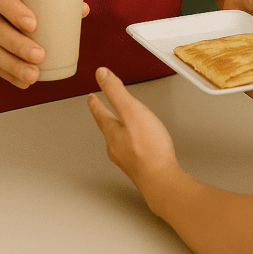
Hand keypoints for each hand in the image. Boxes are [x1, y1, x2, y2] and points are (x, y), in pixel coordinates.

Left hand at [88, 67, 180, 189]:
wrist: (161, 180)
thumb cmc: (148, 148)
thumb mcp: (131, 111)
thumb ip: (116, 92)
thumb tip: (101, 74)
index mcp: (112, 131)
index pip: (100, 113)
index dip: (96, 102)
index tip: (91, 96)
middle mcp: (116, 147)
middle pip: (107, 127)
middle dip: (104, 116)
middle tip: (101, 109)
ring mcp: (127, 159)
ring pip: (118, 140)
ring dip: (117, 130)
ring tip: (120, 124)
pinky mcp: (140, 167)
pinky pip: (132, 150)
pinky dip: (131, 142)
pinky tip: (140, 144)